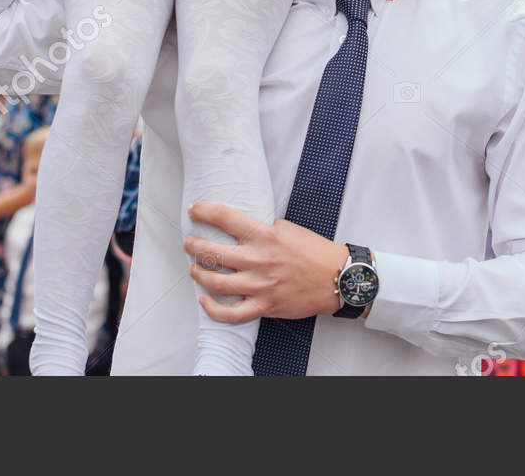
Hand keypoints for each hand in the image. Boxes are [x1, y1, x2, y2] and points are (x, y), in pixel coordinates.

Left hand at [182, 201, 348, 322]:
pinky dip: (213, 309)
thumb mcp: (287, 229)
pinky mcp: (264, 306)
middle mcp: (259, 260)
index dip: (204, 212)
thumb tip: (240, 230)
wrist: (336, 278)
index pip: (225, 218)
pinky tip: (205, 300)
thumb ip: (262, 229)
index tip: (195, 211)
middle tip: (189, 243)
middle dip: (194, 246)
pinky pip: (231, 313)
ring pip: (216, 282)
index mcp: (265, 235)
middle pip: (213, 252)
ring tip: (194, 268)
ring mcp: (260, 285)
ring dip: (198, 274)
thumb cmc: (314, 252)